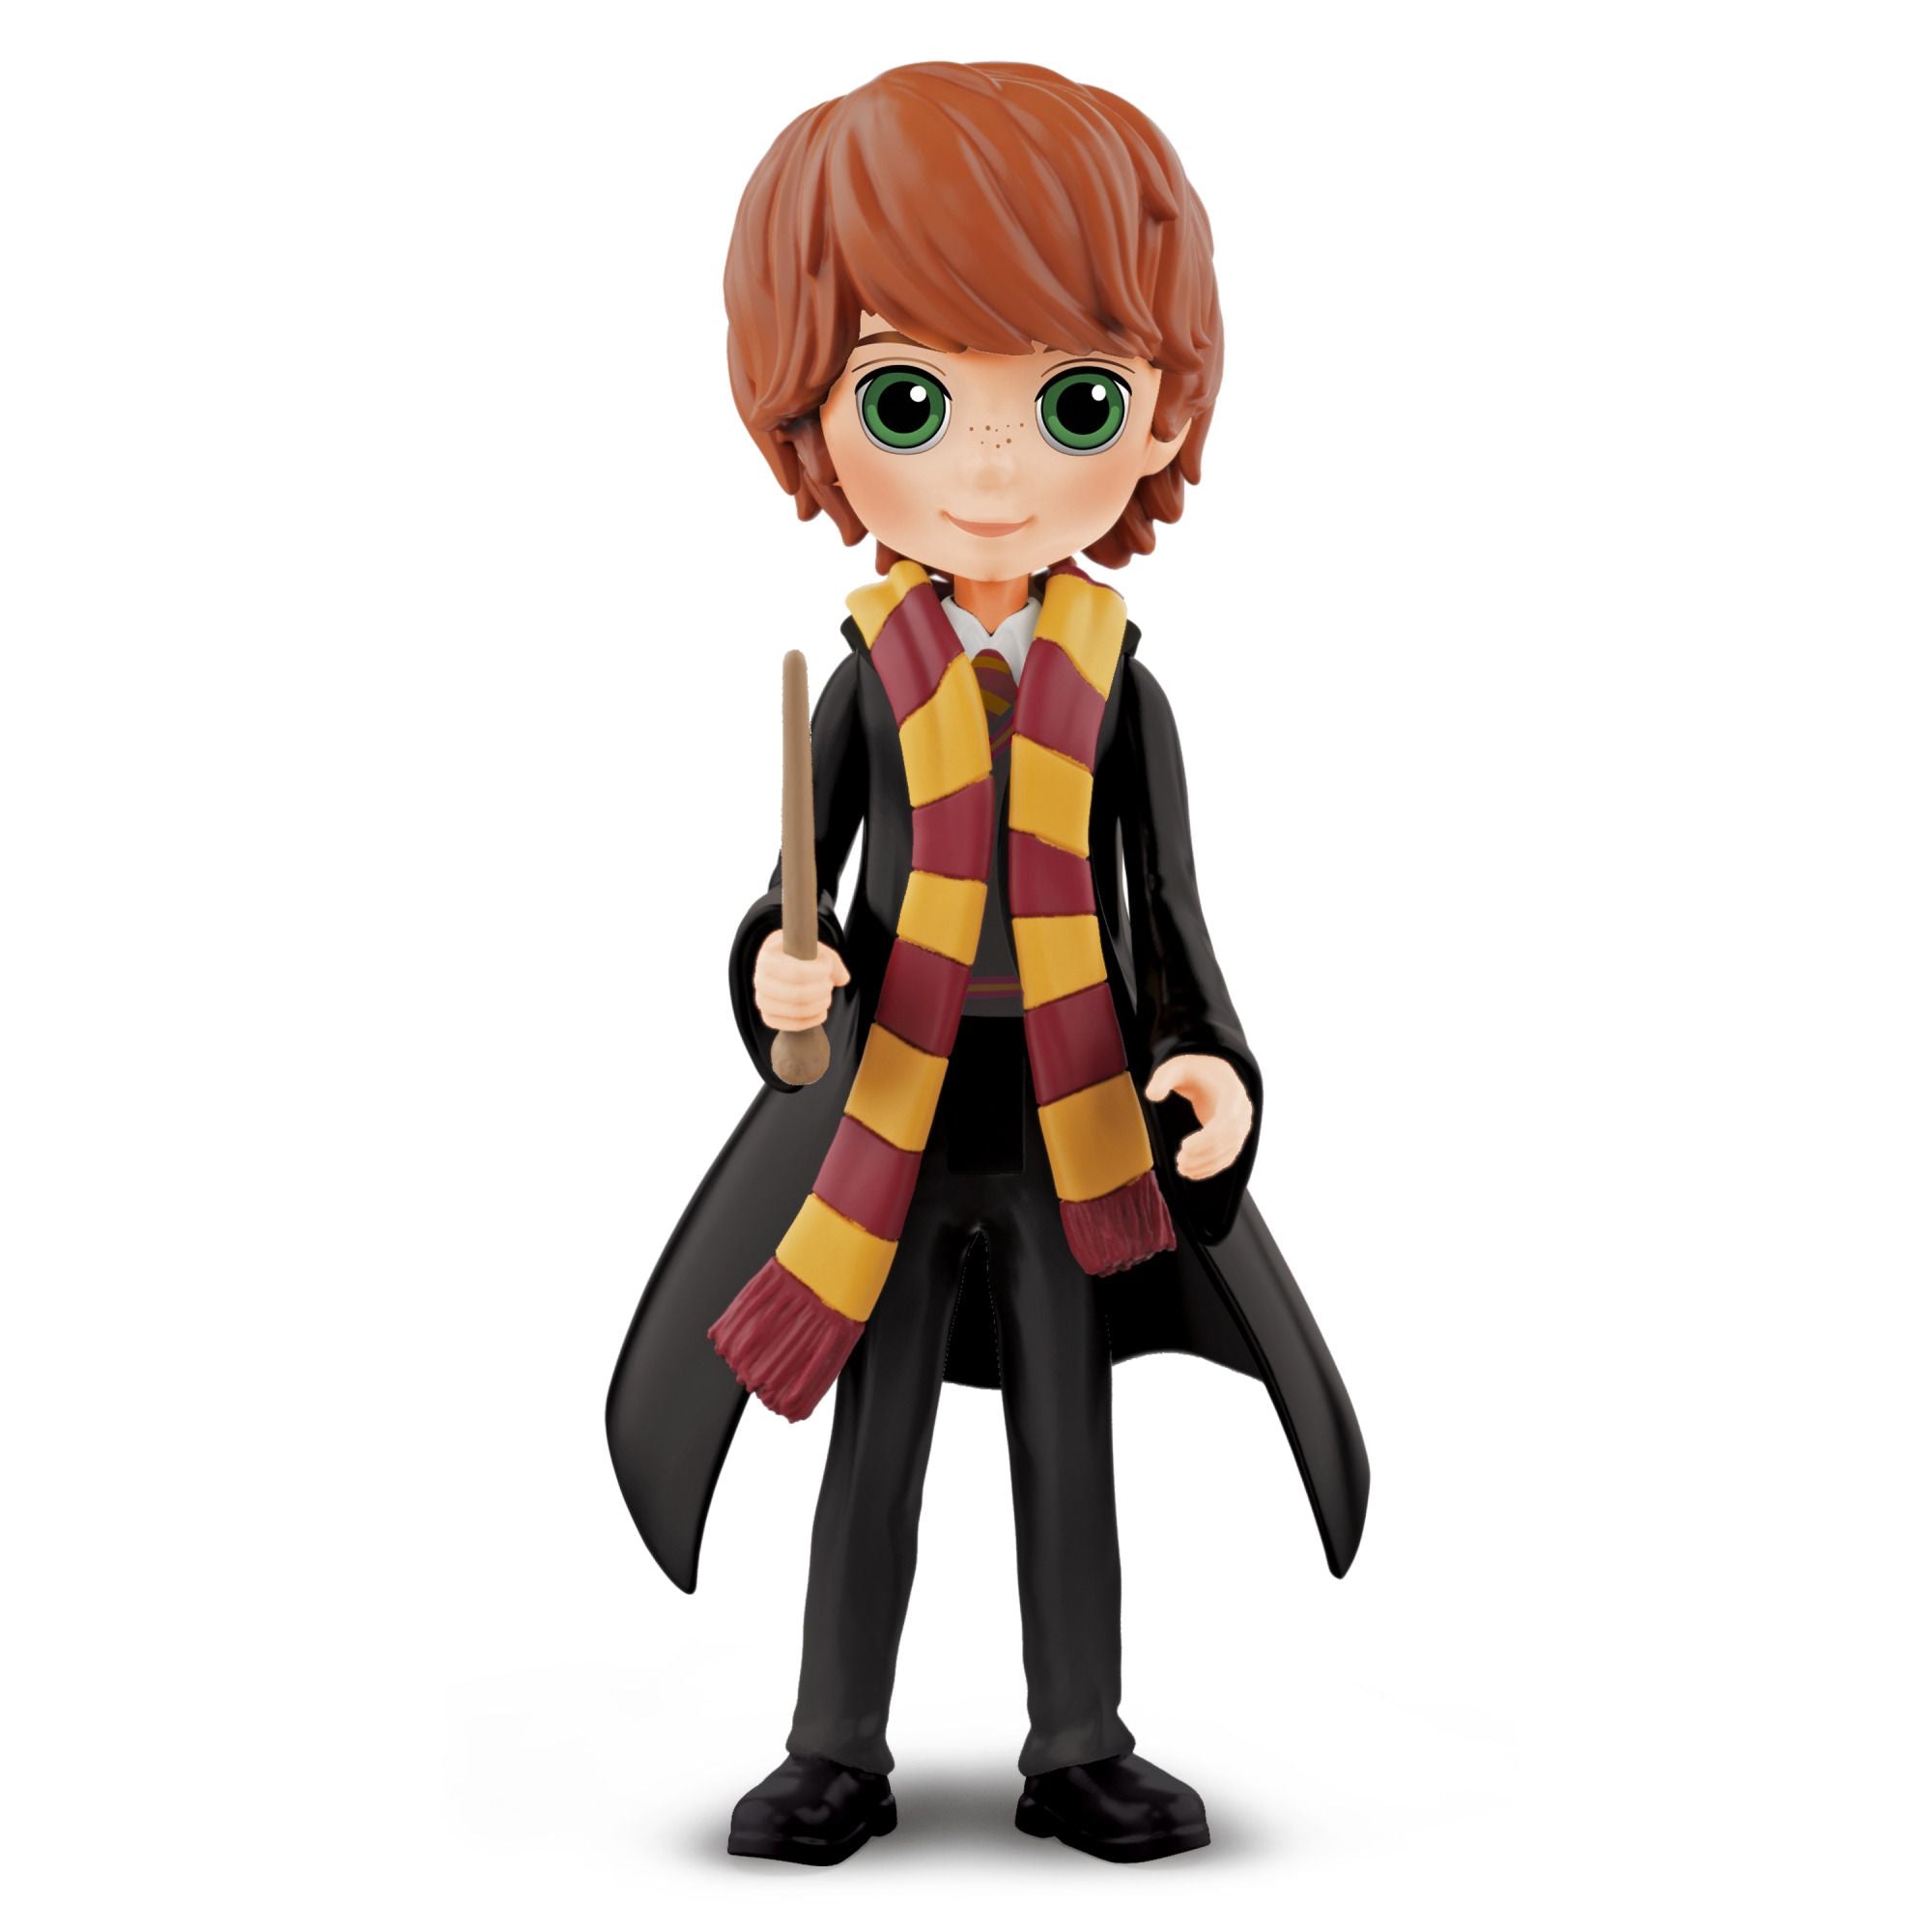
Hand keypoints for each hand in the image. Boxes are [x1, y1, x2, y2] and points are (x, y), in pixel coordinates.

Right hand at [754, 928, 849, 1031]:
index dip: (819, 972)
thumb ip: (830, 960)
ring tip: (826, 996)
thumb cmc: (797, 953)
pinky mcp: (768, 1017)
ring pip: (796, 1011)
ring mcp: (762, 1001)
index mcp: (767, 958)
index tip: (827, 966)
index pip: (797, 972)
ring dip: (820, 1005)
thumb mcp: (812, 948)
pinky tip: (822, 1012)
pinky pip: (792, 1026)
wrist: (778, 962)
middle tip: (829, 984)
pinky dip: (812, 1021)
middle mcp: (759, 980)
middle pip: (798, 995)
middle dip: (822, 990)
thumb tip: (844, 979)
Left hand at [1144, 1054, 1253, 1180]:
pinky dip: (1212, 1168)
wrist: (1212, 1074)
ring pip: (1229, 1153)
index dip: (1207, 1139)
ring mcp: (1243, 1125)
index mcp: (1232, 1093)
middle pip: (1229, 1141)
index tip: (1183, 1147)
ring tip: (1181, 1168)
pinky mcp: (1237, 1137)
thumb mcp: (1175, 1068)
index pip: (1226, 1122)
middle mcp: (1243, 1111)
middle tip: (1179, 1162)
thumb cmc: (1192, 1071)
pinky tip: (1192, 1173)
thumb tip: (1151, 1095)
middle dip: (1204, 1155)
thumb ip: (1163, 1079)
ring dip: (1206, 1165)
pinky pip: (1228, 1157)